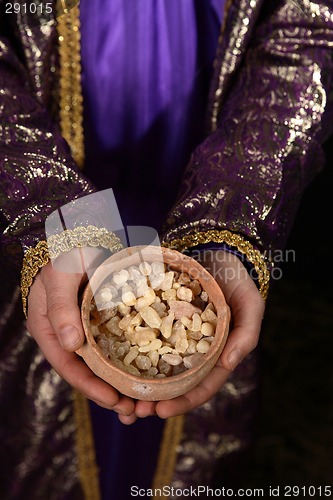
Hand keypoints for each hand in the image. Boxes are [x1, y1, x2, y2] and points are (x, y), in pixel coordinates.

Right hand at [26, 248, 135, 419]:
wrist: (83, 235)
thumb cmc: (66, 254)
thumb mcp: (61, 278)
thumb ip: (62, 309)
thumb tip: (72, 346)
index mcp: (51, 330)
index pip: (68, 366)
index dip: (90, 386)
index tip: (113, 400)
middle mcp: (68, 335)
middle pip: (87, 372)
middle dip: (109, 394)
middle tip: (134, 413)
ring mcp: (87, 329)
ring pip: (103, 364)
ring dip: (121, 385)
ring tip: (142, 405)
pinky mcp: (104, 322)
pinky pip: (116, 346)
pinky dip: (128, 362)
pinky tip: (146, 373)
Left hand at [134, 250, 264, 418]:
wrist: (218, 252)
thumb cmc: (238, 279)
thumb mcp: (251, 304)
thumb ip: (246, 333)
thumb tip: (230, 364)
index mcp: (218, 354)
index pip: (202, 386)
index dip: (183, 401)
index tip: (160, 411)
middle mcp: (196, 351)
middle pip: (176, 384)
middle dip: (156, 401)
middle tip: (133, 411)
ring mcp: (178, 337)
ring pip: (159, 368)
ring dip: (141, 385)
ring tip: (120, 396)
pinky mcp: (163, 321)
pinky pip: (147, 340)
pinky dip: (134, 355)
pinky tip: (116, 361)